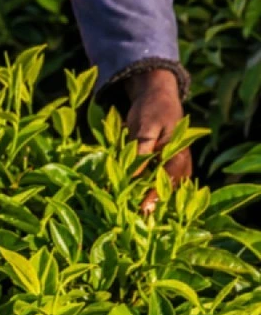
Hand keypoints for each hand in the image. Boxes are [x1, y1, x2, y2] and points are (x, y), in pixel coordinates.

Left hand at [124, 68, 189, 211]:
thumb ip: (140, 150)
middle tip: (138, 218)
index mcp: (178, 154)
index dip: (153, 197)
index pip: (166, 181)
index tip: (142, 210)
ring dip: (152, 198)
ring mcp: (178, 165)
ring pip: (166, 187)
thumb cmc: (151, 110)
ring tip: (136, 214)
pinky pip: (161, 180)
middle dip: (154, 203)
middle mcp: (182, 163)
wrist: (157, 96)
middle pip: (169, 189)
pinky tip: (135, 198)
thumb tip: (132, 176)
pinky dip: (150, 189)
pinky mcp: (169, 164)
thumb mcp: (144, 126)